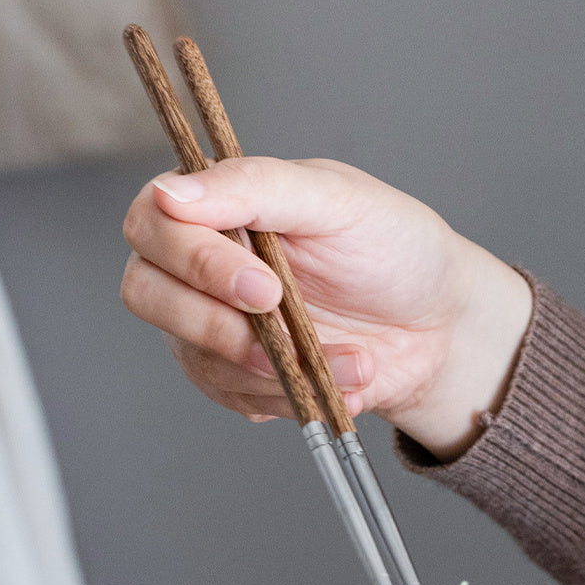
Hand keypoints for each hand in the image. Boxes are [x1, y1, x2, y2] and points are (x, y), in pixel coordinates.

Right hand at [121, 156, 531, 458]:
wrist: (438, 325)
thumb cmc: (393, 249)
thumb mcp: (336, 200)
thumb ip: (256, 185)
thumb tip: (171, 192)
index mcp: (217, 205)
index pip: (153, 224)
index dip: (194, 260)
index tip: (262, 286)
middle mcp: (200, 265)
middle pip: (146, 294)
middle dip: (218, 325)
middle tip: (286, 330)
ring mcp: (213, 325)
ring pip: (198, 358)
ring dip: (278, 368)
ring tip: (355, 361)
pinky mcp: (238, 377)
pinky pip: (235, 398)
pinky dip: (293, 395)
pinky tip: (343, 380)